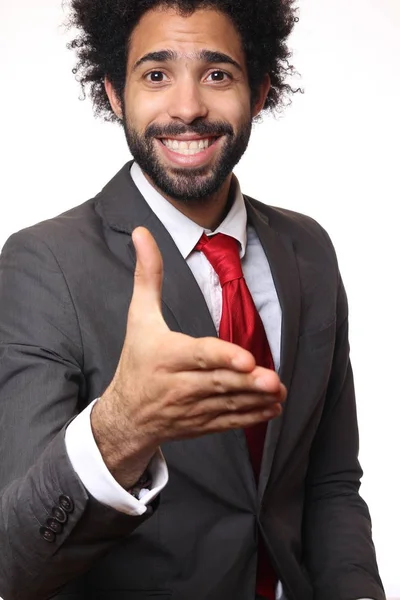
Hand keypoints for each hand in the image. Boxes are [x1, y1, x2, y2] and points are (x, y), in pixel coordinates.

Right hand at [91, 227, 285, 487]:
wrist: (126, 416)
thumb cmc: (136, 361)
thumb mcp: (139, 317)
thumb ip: (147, 276)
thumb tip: (142, 233)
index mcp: (165, 356)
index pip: (197, 355)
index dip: (222, 357)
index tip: (246, 359)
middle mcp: (178, 385)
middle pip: (216, 383)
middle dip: (245, 382)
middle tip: (272, 378)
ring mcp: (190, 408)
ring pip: (226, 404)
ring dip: (254, 399)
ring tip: (279, 390)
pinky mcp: (200, 423)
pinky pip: (227, 421)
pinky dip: (251, 416)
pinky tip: (272, 407)